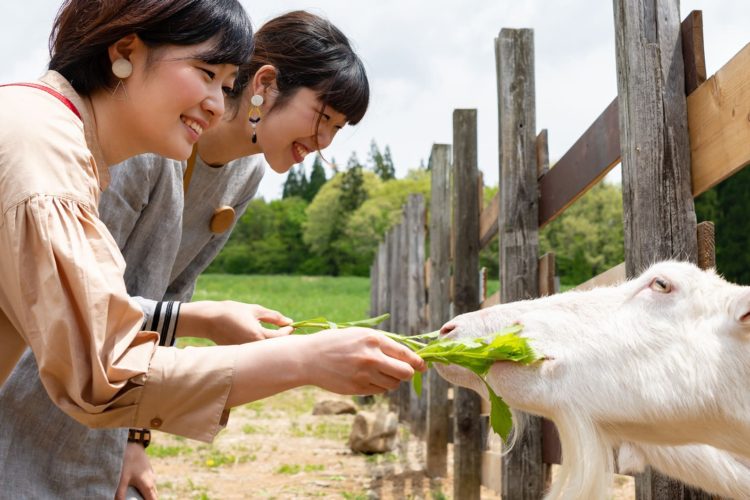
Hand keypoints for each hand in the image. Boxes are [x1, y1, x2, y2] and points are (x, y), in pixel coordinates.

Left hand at [115, 442, 156, 499]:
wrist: (133, 442)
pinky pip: (150, 482)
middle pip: (153, 496)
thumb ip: (120, 494)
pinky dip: (146, 488)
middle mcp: (152, 480)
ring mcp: (151, 474)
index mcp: (147, 485)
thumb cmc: (127, 460)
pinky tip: (136, 487)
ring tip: (137, 498)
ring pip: (152, 489)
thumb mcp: (121, 479)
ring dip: (147, 495)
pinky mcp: (148, 469)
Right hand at [178, 301, 292, 344]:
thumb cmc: (232, 311)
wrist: (208, 320)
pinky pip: (255, 353)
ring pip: (265, 351)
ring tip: (274, 334)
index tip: (290, 325)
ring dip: (272, 344)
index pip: (281, 338)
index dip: (288, 331)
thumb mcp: (255, 310)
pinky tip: (260, 340)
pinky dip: (261, 347)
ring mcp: (245, 353)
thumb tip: (289, 321)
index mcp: (258, 336)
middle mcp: (252, 348)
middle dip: (282, 340)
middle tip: (285, 330)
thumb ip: (274, 317)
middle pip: (275, 348)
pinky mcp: (240, 355)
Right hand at [303, 327, 426, 394]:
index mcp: (373, 340)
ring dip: (392, 380)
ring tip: (379, 372)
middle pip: (405, 372)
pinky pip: (380, 390)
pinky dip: (379, 386)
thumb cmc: (337, 343)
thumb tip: (409, 356)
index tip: (423, 365)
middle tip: (405, 371)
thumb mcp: (360, 335)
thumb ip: (383, 343)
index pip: (406, 354)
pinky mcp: (358, 389)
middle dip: (408, 373)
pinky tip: (367, 377)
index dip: (418, 361)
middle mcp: (371, 357)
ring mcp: (364, 375)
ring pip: (393, 384)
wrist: (309, 358)